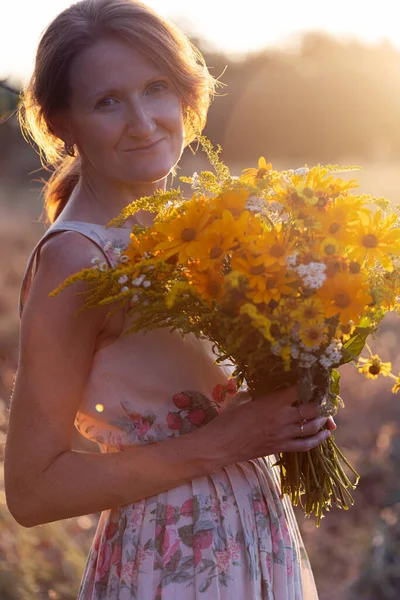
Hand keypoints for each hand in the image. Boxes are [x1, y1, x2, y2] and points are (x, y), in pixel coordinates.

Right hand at [204, 385, 332, 466]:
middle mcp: (282, 417)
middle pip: (313, 408)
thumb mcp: (242, 399)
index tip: (316, 378)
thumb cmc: (227, 420)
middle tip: (324, 397)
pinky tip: (325, 434)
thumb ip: (257, 392)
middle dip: (322, 402)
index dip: (310, 383)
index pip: (299, 389)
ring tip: (327, 414)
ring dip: (323, 419)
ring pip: (313, 426)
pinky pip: (306, 445)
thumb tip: (265, 387)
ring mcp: (284, 434)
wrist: (221, 445)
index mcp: (272, 402)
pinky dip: (318, 439)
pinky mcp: (282, 447)